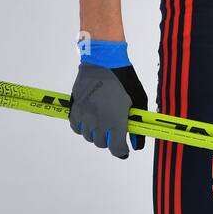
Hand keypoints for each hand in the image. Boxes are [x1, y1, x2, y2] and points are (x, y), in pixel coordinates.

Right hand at [68, 39, 147, 158]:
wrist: (103, 61)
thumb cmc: (124, 79)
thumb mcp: (138, 99)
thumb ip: (137, 123)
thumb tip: (137, 143)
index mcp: (115, 120)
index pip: (116, 148)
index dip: (122, 152)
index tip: (125, 150)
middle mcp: (98, 121)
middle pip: (102, 144)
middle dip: (110, 140)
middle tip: (116, 128)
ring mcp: (84, 115)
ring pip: (89, 137)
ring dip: (97, 133)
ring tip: (104, 120)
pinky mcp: (75, 108)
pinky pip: (77, 128)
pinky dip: (84, 127)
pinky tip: (92, 119)